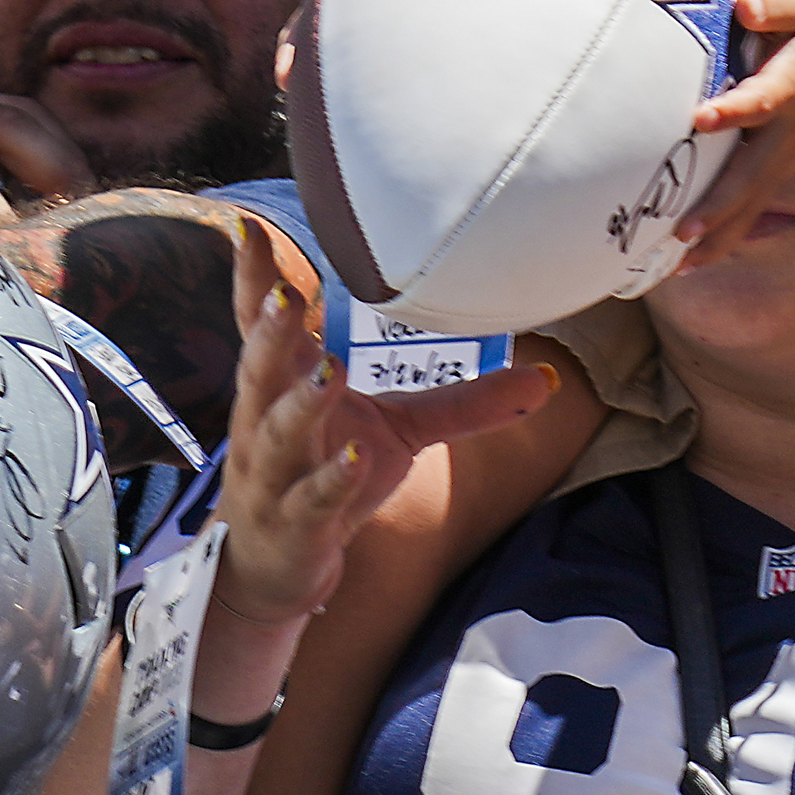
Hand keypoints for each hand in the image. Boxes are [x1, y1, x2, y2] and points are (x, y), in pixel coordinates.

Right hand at [208, 220, 553, 635]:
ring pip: (278, 433)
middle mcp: (264, 424)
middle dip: (270, 332)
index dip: (253, 279)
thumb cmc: (323, 479)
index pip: (260, 326)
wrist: (272, 566)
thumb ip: (460, 403)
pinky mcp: (291, 524)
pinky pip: (310, 500)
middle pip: (260, 370)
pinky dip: (331, 480)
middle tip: (288, 293)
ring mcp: (273, 476)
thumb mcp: (396, 434)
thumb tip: (547, 378)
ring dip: (301, 402)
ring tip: (332, 368)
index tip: (247, 227)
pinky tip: (355, 458)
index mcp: (281, 389)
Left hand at [675, 0, 794, 258]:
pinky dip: (729, 230)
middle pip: (756, 172)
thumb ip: (774, 5)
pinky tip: (695, 257)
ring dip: (720, 233)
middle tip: (682, 234)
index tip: (702, 118)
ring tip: (677, 267)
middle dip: (720, 205)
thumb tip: (744, 6)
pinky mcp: (787, 157)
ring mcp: (793, 147)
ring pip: (756, 199)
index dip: (737, 108)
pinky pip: (757, 200)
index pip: (766, 98)